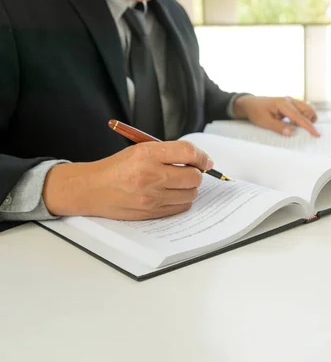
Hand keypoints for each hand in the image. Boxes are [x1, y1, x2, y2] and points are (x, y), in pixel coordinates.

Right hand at [42, 141, 212, 219]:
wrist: (93, 189)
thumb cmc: (118, 168)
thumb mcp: (140, 149)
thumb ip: (169, 152)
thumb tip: (199, 159)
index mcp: (147, 154)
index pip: (188, 152)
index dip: (202, 156)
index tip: (205, 160)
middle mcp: (151, 175)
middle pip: (194, 176)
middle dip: (196, 173)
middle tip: (188, 171)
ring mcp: (152, 196)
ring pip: (191, 193)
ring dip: (190, 188)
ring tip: (177, 182)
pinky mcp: (153, 212)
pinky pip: (182, 206)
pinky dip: (182, 200)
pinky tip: (171, 193)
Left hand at [233, 95, 319, 136]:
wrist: (250, 104)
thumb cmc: (256, 112)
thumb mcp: (265, 122)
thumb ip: (278, 127)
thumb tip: (290, 133)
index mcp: (283, 104)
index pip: (299, 117)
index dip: (308, 126)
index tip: (316, 134)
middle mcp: (289, 100)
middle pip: (308, 109)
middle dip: (309, 120)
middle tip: (300, 129)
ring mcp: (290, 101)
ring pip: (306, 108)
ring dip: (306, 118)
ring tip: (294, 125)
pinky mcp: (290, 103)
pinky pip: (301, 109)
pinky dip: (302, 116)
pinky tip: (292, 122)